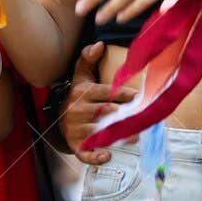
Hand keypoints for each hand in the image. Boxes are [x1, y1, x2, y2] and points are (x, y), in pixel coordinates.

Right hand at [59, 43, 135, 165]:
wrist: (60, 116)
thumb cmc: (79, 94)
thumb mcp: (81, 74)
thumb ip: (88, 58)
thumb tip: (99, 44)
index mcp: (83, 93)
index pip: (105, 93)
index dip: (123, 94)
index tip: (138, 97)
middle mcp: (78, 111)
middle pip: (104, 112)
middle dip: (123, 116)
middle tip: (141, 118)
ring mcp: (76, 129)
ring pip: (97, 132)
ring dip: (116, 136)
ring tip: (134, 137)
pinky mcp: (75, 145)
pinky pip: (84, 153)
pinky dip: (95, 156)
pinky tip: (107, 155)